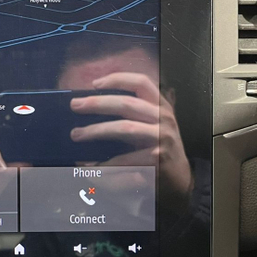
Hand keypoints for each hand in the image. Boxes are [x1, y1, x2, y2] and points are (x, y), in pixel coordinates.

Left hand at [69, 72, 192, 200]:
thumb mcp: (151, 124)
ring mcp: (162, 138)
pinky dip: (106, 163)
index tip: (94, 83)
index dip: (118, 79)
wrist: (181, 178)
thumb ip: (132, 112)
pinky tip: (92, 166)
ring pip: (124, 128)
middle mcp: (163, 118)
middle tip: (75, 106)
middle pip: (126, 103)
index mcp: (161, 105)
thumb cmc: (159, 147)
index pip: (141, 82)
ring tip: (76, 134)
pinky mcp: (157, 160)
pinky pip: (126, 159)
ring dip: (97, 130)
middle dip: (97, 103)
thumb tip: (93, 104)